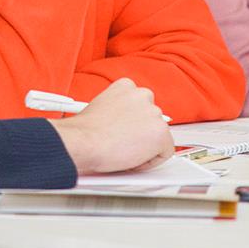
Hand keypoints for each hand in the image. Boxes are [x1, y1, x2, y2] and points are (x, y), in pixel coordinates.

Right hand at [49, 79, 174, 175]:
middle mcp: (142, 95)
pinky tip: (132, 160)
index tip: (125, 131)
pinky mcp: (160, 132)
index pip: (141, 104)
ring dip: (146, 146)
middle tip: (125, 145)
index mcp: (126, 86)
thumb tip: (121, 123)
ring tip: (125, 153)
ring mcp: (153, 113)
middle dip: (141, 133)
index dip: (133, 122)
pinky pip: (165, 152)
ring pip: (159, 136)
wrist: (83, 141)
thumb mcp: (100, 108)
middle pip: (152, 119)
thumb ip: (118, 111)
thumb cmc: (84, 131)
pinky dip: (151, 161)